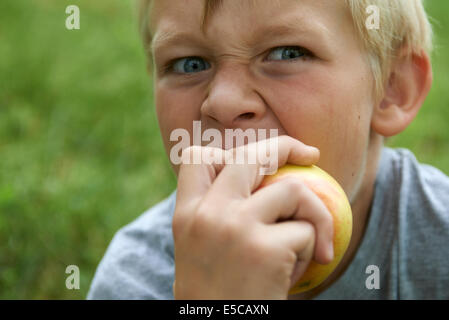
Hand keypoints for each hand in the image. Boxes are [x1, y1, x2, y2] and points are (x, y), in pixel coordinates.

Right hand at [172, 136, 333, 298]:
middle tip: (310, 155)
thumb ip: (220, 212)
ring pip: (293, 189)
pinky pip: (305, 231)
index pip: (196, 158)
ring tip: (305, 246)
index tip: (257, 157)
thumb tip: (263, 177)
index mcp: (186, 213)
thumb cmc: (217, 294)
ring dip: (311, 214)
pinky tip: (295, 274)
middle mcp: (206, 213)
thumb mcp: (203, 249)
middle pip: (251, 155)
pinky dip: (311, 249)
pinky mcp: (265, 248)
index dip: (227, 150)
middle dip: (287, 146)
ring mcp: (235, 227)